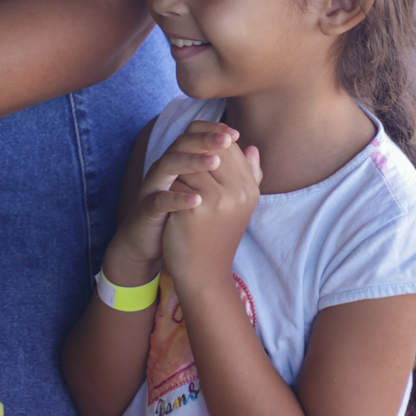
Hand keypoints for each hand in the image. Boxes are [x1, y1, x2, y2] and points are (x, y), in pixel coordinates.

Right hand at [105, 121, 240, 281]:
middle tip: (227, 139)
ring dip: (191, 162)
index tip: (235, 134)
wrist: (150, 243)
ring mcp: (154, 186)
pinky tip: (196, 199)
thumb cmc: (181, 214)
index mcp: (179, 161)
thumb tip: (253, 149)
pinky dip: (177, 198)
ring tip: (213, 162)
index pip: (193, 135)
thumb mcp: (208, 190)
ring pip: (168, 164)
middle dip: (205, 140)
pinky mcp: (146, 208)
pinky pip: (160, 199)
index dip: (212, 131)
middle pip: (182, 143)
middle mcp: (165, 168)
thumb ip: (230, 169)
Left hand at [162, 137, 260, 292]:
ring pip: (192, 161)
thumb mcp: (239, 205)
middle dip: (193, 150)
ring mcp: (219, 199)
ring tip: (173, 178)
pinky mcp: (197, 207)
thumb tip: (250, 146)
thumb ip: (248, 174)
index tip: (192, 151)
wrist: (204, 272)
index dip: (208, 142)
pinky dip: (170, 182)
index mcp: (250, 189)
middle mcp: (239, 192)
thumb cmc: (217, 235)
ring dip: (179, 166)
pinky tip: (166, 192)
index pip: (230, 146)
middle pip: (212, 149)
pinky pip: (179, 179)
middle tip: (177, 158)